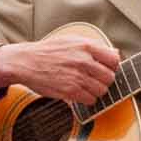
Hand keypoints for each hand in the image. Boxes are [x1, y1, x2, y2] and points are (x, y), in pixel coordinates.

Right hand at [0, 34, 122, 102]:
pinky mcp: (70, 91)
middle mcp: (84, 61)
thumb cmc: (47, 51)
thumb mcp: (70, 40)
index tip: (105, 69)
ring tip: (86, 87)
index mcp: (86, 46)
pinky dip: (87, 99)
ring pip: (102, 90)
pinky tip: (80, 94)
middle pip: (109, 77)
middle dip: (104, 81)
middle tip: (95, 80)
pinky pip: (90, 100)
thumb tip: (115, 53)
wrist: (25, 62)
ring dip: (96, 91)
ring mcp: (77, 77)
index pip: (114, 60)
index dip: (111, 67)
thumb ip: (93, 46)